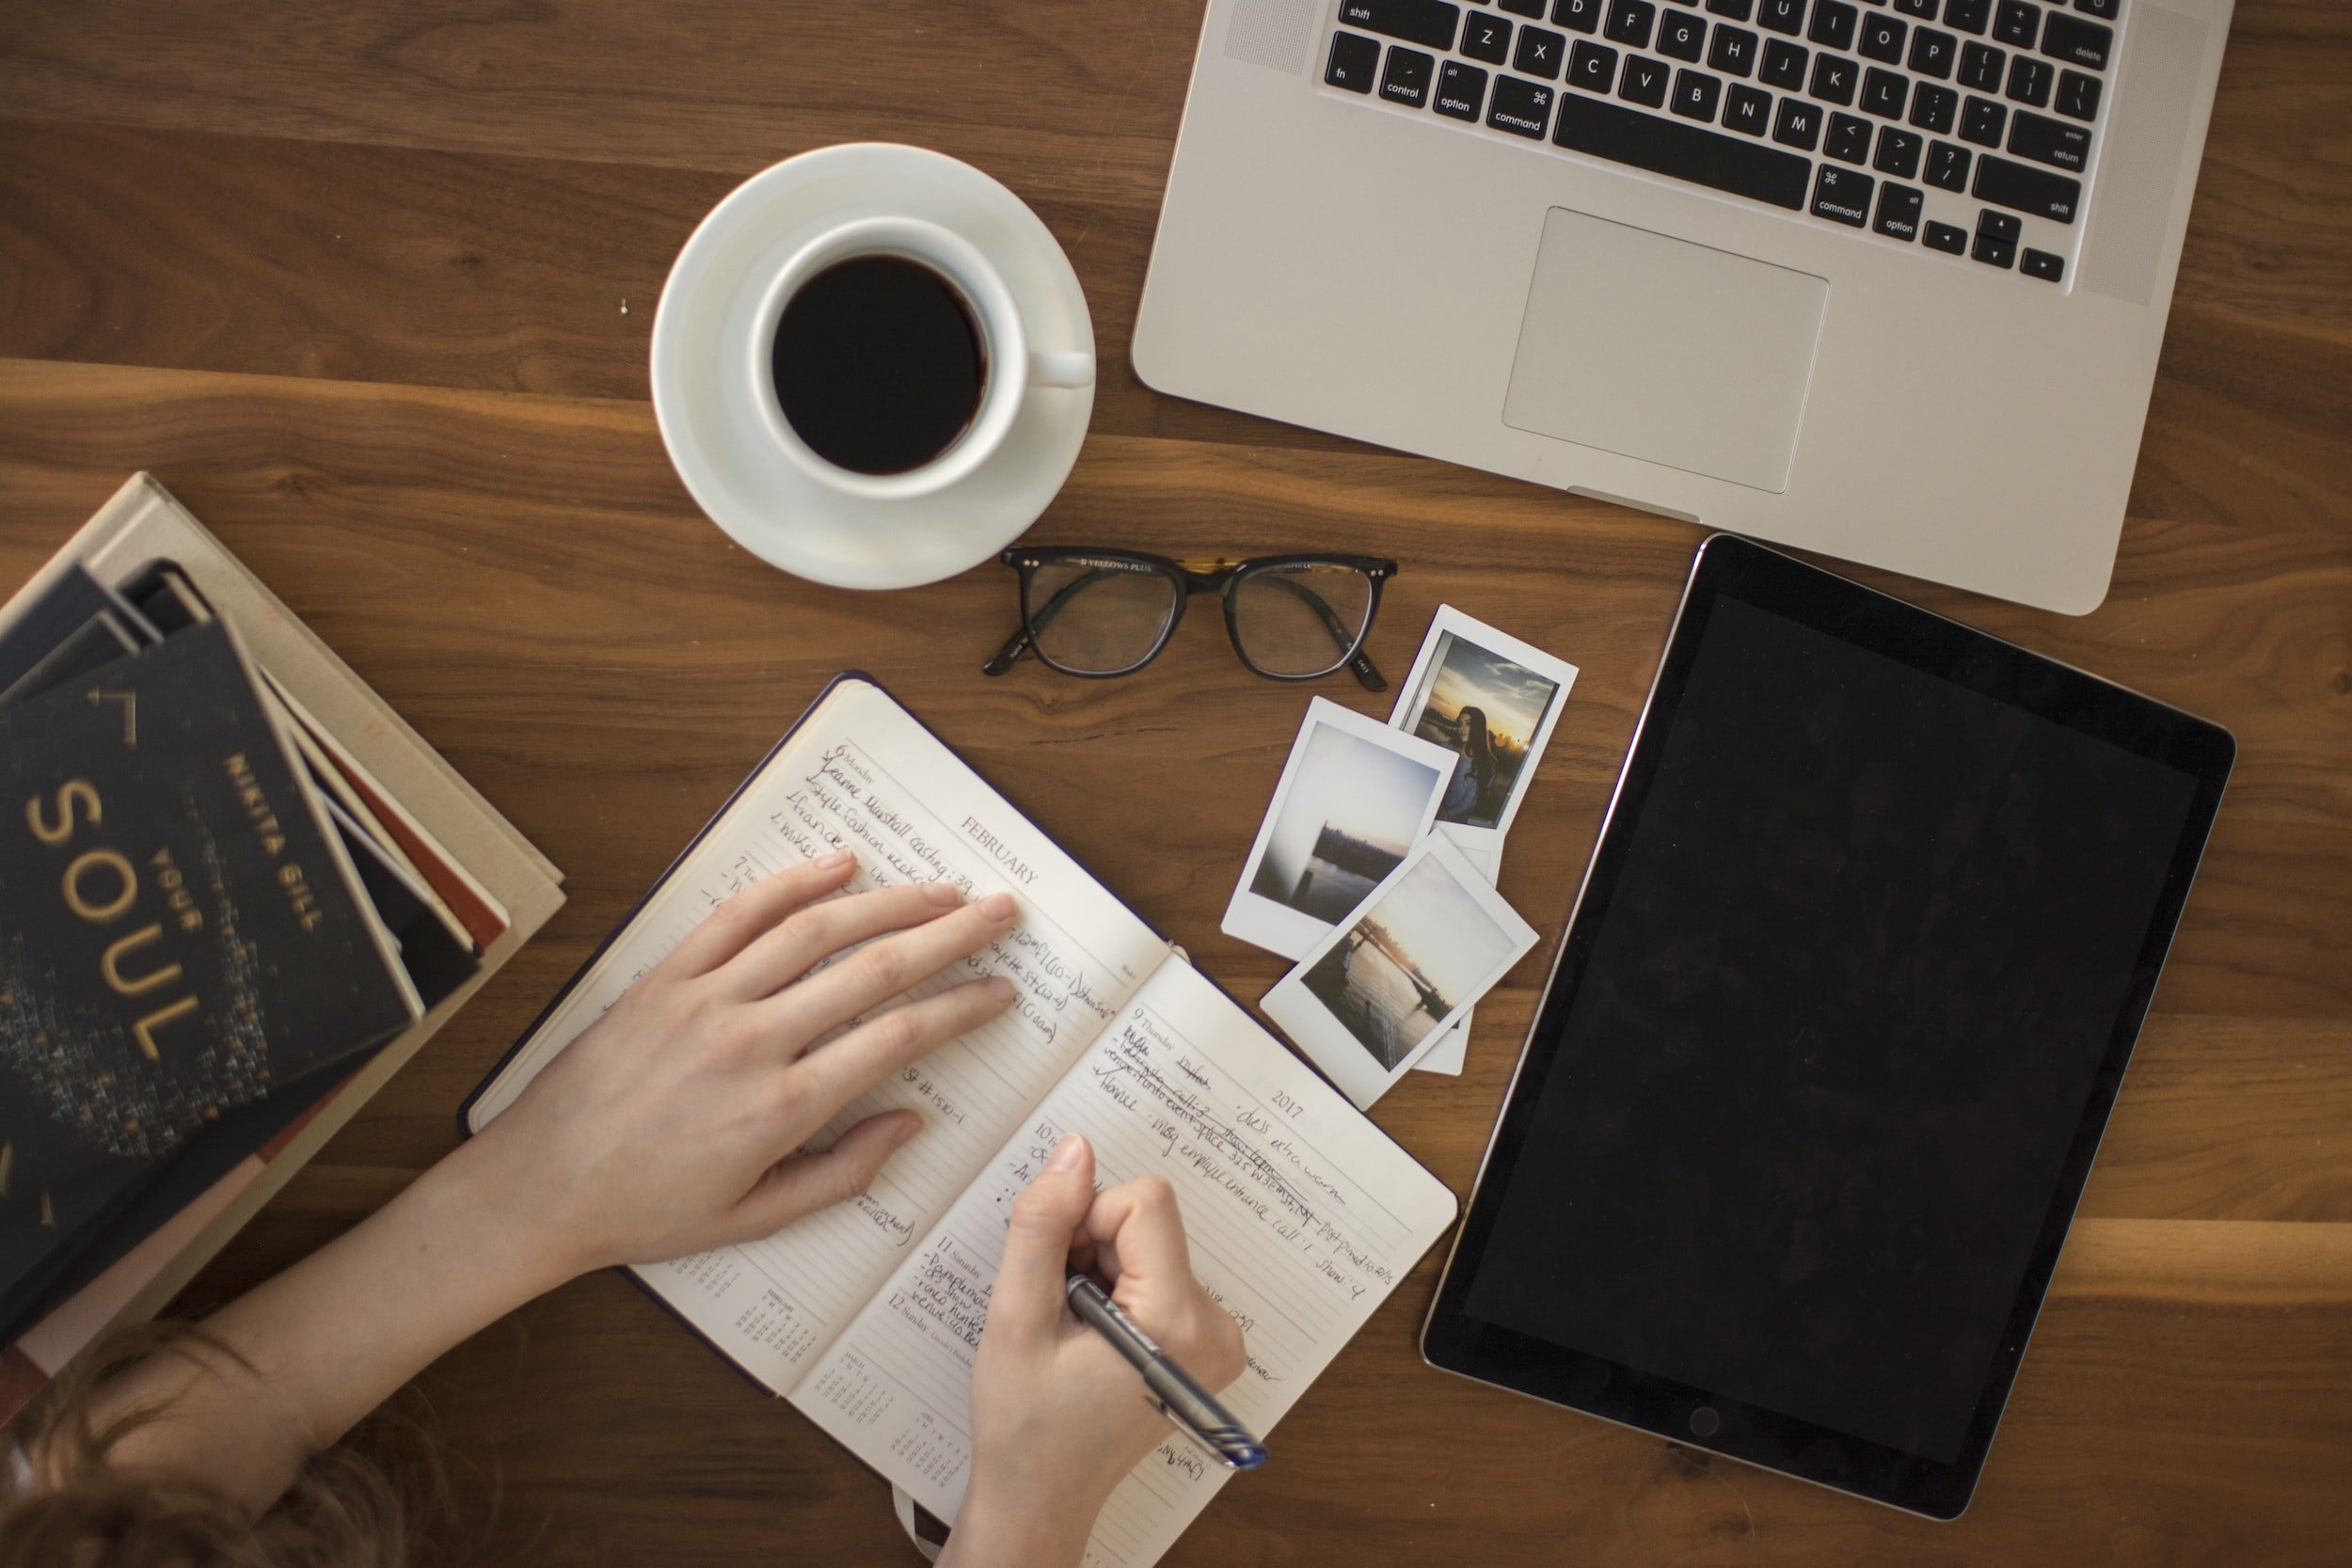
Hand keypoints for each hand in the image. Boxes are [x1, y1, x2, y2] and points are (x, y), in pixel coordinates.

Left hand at [465, 848, 1018, 1282]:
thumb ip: (842, 1173)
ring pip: (815, 930)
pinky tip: (840, 866)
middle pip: (873, 969)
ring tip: (941, 889)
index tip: (1000, 991)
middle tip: (1000, 913)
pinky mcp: (666, 977)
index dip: (961, 1008)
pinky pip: (737, 915)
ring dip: (888, 902)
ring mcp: (705, 1000)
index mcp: (781, 1109)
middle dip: (950, 935)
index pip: (898, 1038)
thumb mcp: (755, 1218)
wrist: (540, 1187)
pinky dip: (792, 883)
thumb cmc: (647, 1210)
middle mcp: (751, 1042)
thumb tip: (910, 1123)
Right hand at [946, 1135, 1246, 1567]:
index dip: (1085, 1222)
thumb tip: (1075, 1151)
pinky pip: (1159, 1271)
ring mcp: (1217, 1338)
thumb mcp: (1016, 1317)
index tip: (1057, 1275)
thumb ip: (1043, 1225)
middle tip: (1059, 1311)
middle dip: (1091, 1248)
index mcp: (1178, 1322)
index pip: (1145, 1203)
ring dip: (1100, 1269)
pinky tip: (1092, 1336)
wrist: (1043, 1495)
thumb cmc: (1026, 1424)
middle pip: (1149, 1221)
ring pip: (1149, 1242)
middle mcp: (1216, 1327)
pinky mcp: (1205, 1341)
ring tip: (1073, 1331)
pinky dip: (1118, 1288)